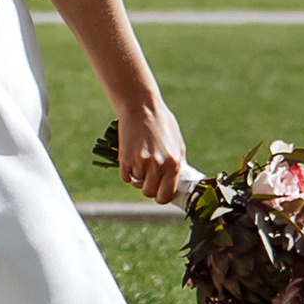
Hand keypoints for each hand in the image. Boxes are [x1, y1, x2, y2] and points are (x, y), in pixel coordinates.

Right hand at [110, 91, 186, 206]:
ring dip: (138, 176)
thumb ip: (177, 166)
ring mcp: (140, 163)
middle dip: (148, 187)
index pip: (166, 195)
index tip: (159, 192)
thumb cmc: (162, 124)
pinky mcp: (125, 158)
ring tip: (141, 159)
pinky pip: (125, 177)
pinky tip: (131, 158)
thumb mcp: (177, 145)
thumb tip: (177, 184)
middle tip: (148, 176)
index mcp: (173, 164)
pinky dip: (127, 171)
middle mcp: (158, 165)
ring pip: (137, 184)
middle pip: (149, 193)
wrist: (141, 107)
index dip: (161, 196)